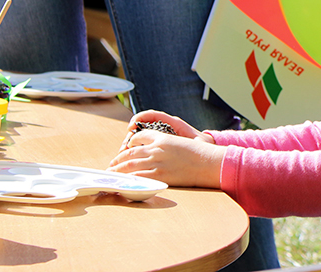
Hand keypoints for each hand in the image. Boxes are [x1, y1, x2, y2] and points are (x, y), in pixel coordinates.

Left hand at [108, 129, 225, 188]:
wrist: (209, 163)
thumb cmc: (200, 153)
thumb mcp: (182, 141)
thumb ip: (167, 145)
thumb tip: (157, 150)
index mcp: (162, 137)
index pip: (138, 137)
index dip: (129, 144)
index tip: (126, 149)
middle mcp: (156, 148)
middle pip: (129, 153)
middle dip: (118, 160)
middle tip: (112, 165)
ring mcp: (156, 162)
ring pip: (129, 166)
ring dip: (118, 170)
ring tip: (112, 174)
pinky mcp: (159, 175)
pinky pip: (137, 178)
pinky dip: (126, 180)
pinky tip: (122, 183)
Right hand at [117, 110, 210, 151]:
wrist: (206, 152)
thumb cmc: (201, 145)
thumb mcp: (196, 141)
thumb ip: (187, 139)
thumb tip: (176, 138)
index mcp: (172, 123)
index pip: (153, 115)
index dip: (139, 118)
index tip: (131, 126)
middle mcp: (163, 129)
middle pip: (141, 128)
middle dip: (130, 136)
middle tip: (124, 147)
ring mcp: (158, 139)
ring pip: (139, 139)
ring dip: (129, 146)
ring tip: (123, 154)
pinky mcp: (156, 148)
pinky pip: (142, 147)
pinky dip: (133, 153)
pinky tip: (128, 160)